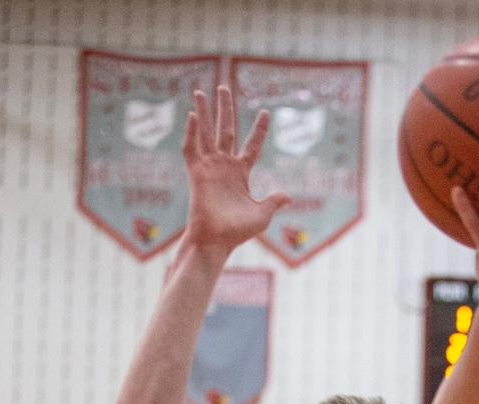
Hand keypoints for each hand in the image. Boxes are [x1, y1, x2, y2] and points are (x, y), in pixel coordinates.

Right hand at [183, 85, 288, 253]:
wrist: (216, 241)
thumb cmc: (237, 232)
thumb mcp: (261, 215)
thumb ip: (273, 201)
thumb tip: (288, 196)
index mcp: (241, 173)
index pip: (252, 145)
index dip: (259, 130)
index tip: (266, 112)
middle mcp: (225, 165)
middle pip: (226, 130)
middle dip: (224, 109)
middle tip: (223, 87)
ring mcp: (210, 167)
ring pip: (206, 133)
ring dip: (203, 112)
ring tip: (201, 91)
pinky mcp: (196, 173)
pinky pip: (191, 149)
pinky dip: (190, 133)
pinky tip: (191, 115)